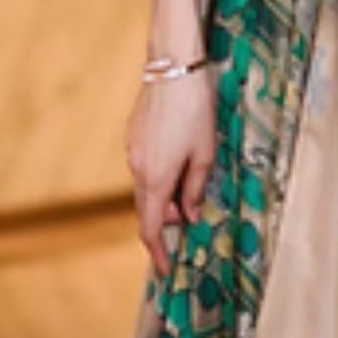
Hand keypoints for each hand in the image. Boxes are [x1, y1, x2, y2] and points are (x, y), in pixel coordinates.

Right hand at [124, 69, 216, 275]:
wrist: (173, 68)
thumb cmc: (195, 111)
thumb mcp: (205, 154)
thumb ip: (195, 189)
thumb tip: (190, 215)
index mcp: (155, 179)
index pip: (150, 227)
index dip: (157, 251)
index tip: (164, 269)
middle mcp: (137, 168)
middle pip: (147, 209)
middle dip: (165, 223)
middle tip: (188, 225)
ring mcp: (132, 151)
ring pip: (146, 187)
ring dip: (164, 198)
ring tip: (188, 193)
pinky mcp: (133, 136)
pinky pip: (144, 168)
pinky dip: (159, 179)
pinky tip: (177, 169)